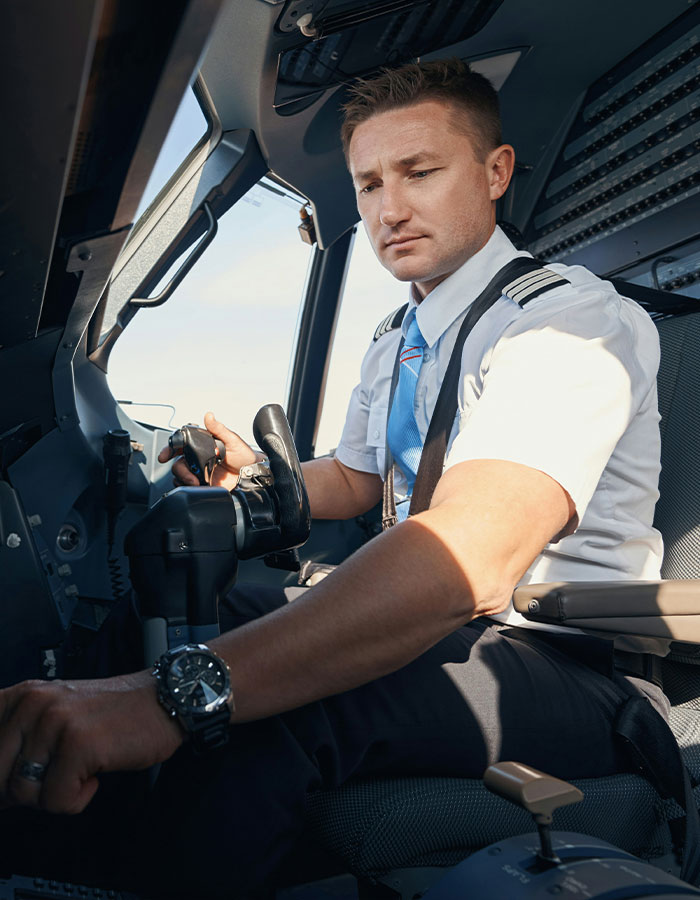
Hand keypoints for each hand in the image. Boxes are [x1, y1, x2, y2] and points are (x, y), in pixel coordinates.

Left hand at [0, 671, 182, 813]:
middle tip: (57, 777)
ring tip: (81, 770)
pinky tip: (95, 775)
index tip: (17, 781)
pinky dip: (79, 798)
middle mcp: (33, 704)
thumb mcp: (58, 715)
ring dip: (57, 794)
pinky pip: (56, 801)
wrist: (165, 700)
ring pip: (24, 794)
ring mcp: (55, 722)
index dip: (2, 775)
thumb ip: (22, 742)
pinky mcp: (78, 744)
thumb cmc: (116, 713)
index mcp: (23, 696)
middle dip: (25, 791)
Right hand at [158, 411, 258, 490]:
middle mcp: (198, 458)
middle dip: (180, 470)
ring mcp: (199, 471)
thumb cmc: (244, 455)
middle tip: (191, 477)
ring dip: (184, 479)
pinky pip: (187, 486)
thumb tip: (208, 415)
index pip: (181, 444)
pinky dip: (187, 487)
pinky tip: (197, 487)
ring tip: (196, 482)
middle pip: (177, 462)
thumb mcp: (232, 440)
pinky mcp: (203, 484)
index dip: (169, 448)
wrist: (252, 474)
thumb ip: (219, 429)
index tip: (164, 456)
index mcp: (202, 445)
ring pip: (180, 475)